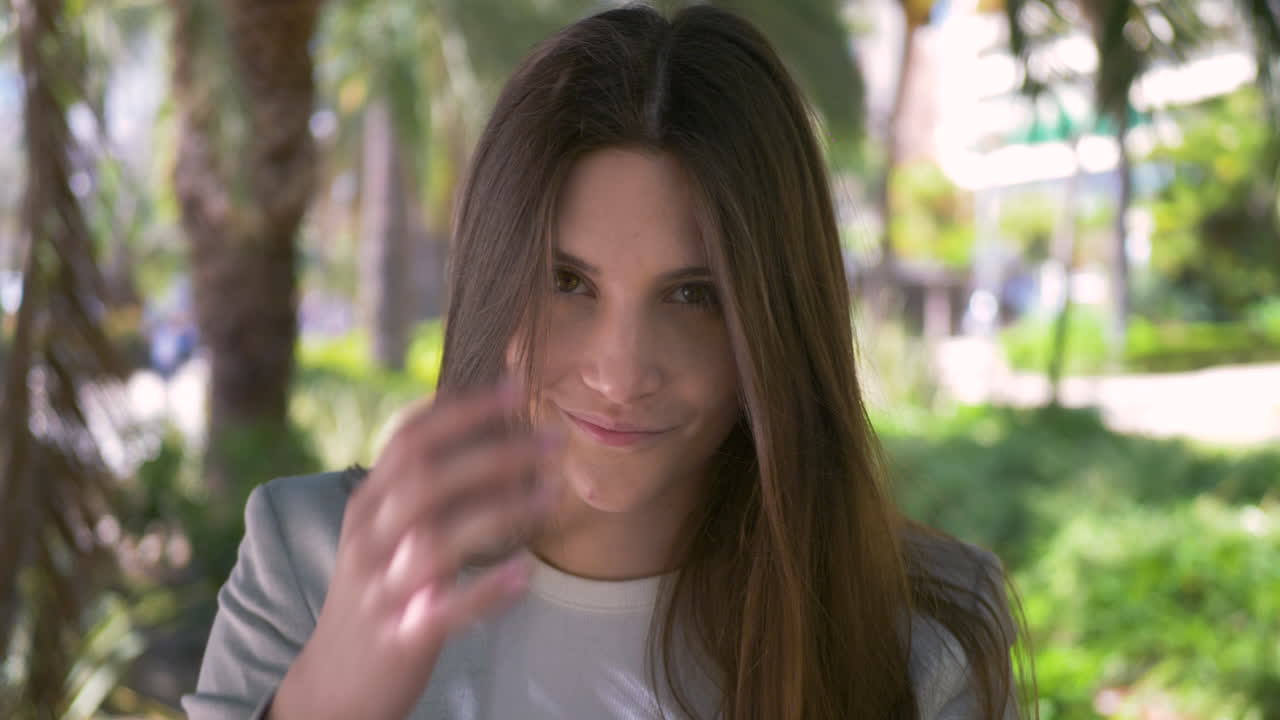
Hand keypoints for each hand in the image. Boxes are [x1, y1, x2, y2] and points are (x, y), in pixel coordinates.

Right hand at [269, 381, 561, 719]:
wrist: (334, 684)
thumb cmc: (378, 594)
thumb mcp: (384, 533)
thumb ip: (421, 489)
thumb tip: (489, 433)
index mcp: (367, 505)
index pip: (409, 440)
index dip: (462, 411)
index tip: (517, 389)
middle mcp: (369, 539)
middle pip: (427, 480)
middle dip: (493, 452)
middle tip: (552, 439)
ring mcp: (382, 588)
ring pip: (437, 538)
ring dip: (501, 511)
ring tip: (552, 495)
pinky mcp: (400, 636)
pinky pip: (443, 609)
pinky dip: (486, 590)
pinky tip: (525, 574)